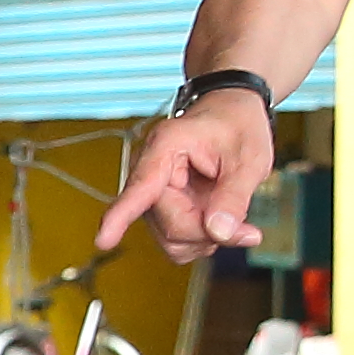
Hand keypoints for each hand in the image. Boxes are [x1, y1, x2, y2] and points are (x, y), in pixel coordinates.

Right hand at [90, 87, 277, 262]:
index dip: (122, 215)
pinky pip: (174, 241)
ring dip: (203, 238)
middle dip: (207, 232)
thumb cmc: (238, 124)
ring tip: (227, 215)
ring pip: (170, 239)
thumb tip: (218, 232)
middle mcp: (151, 169)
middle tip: (244, 226)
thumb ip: (235, 197)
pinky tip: (214, 219)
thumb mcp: (250, 158)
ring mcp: (153, 192)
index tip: (103, 240)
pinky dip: (199, 240)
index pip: (142, 185)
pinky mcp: (160, 208)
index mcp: (167, 145)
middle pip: (169, 225)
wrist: (232, 113)